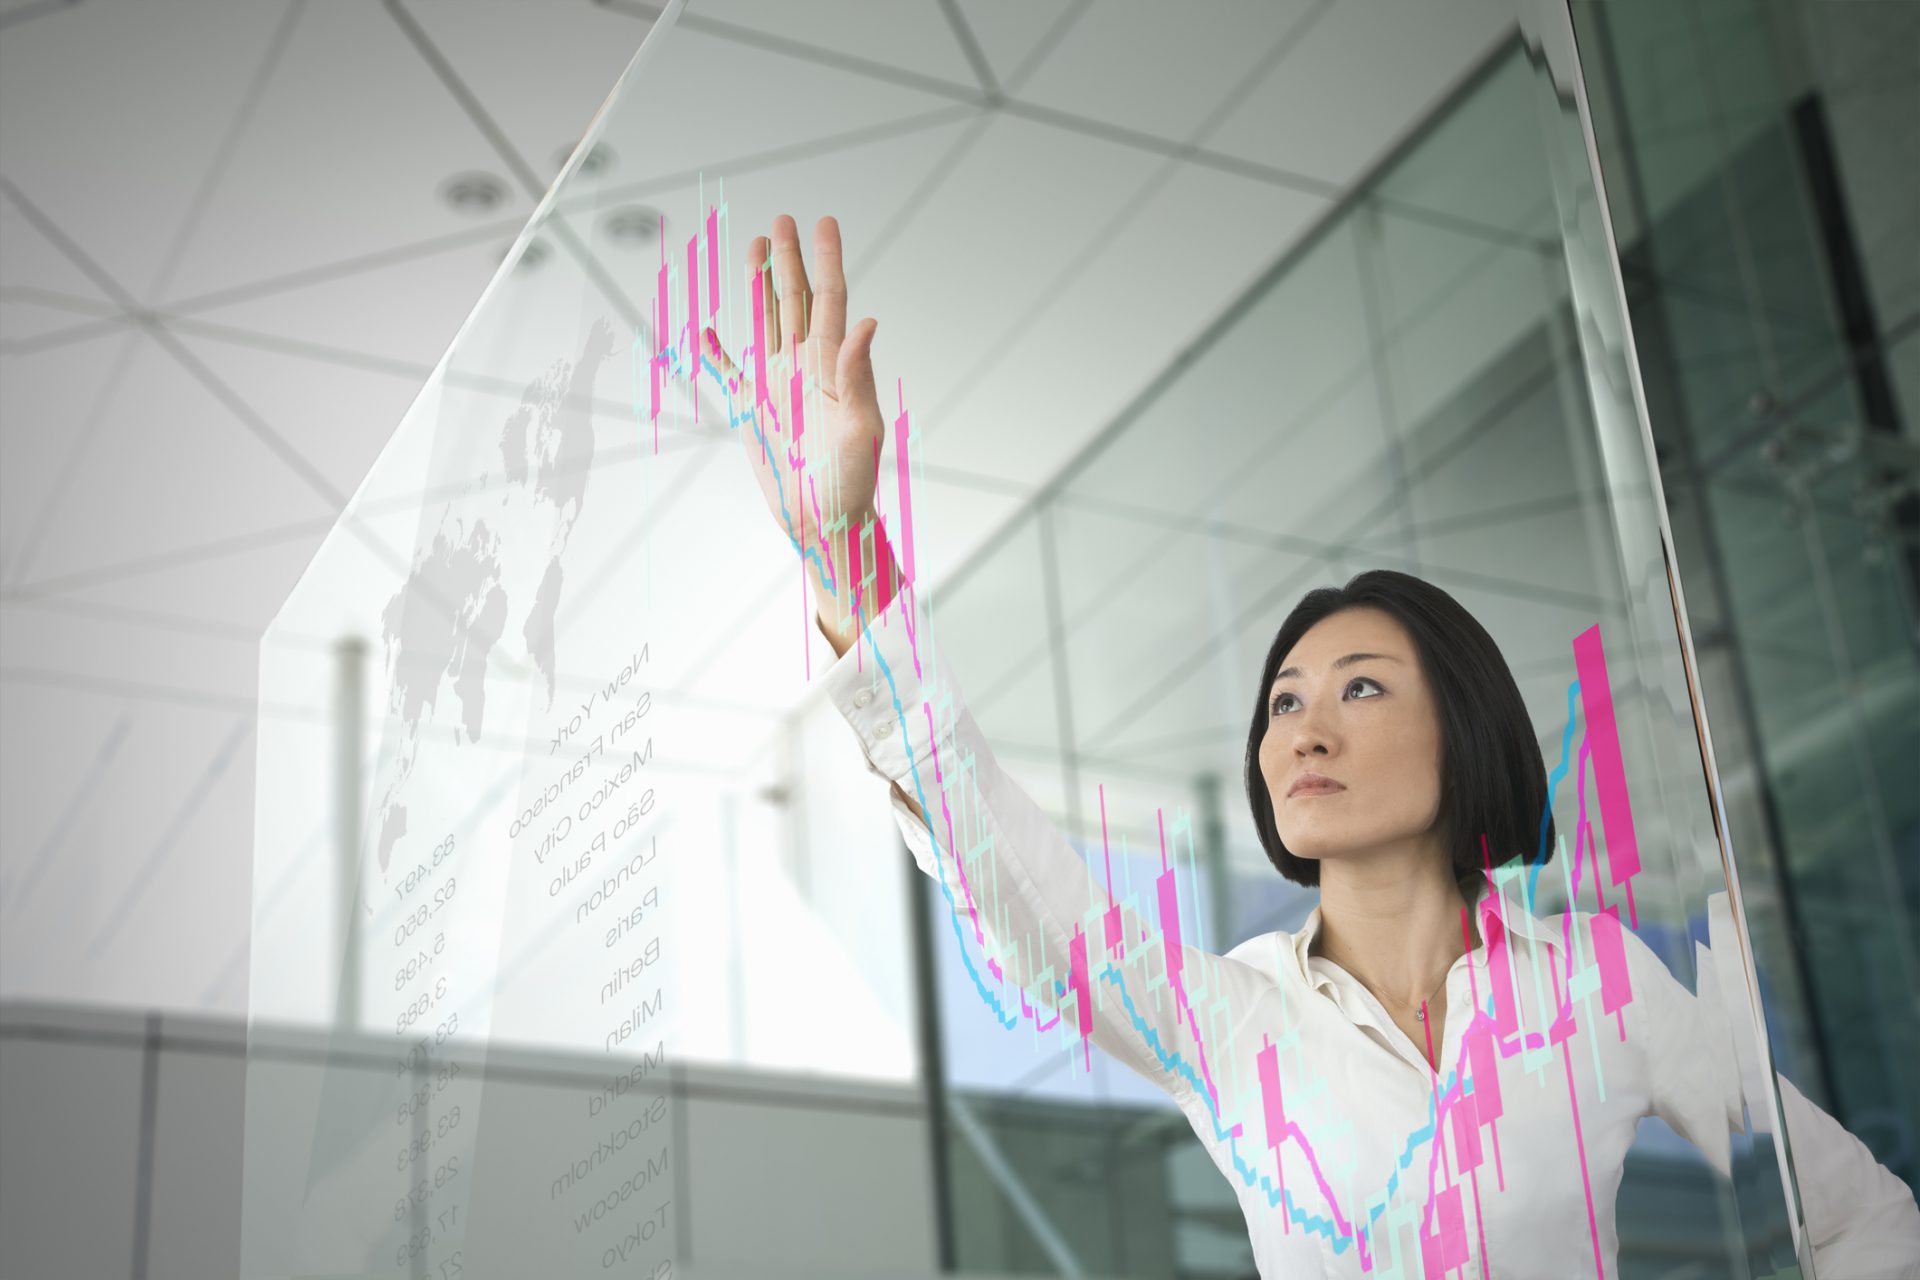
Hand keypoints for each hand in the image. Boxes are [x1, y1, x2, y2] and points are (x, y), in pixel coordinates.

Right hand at [704, 214, 890, 630]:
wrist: (824, 522)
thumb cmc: (850, 482)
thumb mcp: (860, 428)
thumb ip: (857, 374)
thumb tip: (867, 321)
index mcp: (833, 367)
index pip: (830, 300)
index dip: (826, 260)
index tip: (822, 222)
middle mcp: (805, 367)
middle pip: (796, 300)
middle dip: (790, 259)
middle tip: (784, 219)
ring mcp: (778, 385)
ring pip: (767, 321)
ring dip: (761, 286)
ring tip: (756, 246)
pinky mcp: (754, 409)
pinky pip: (728, 372)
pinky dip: (715, 352)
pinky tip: (705, 330)